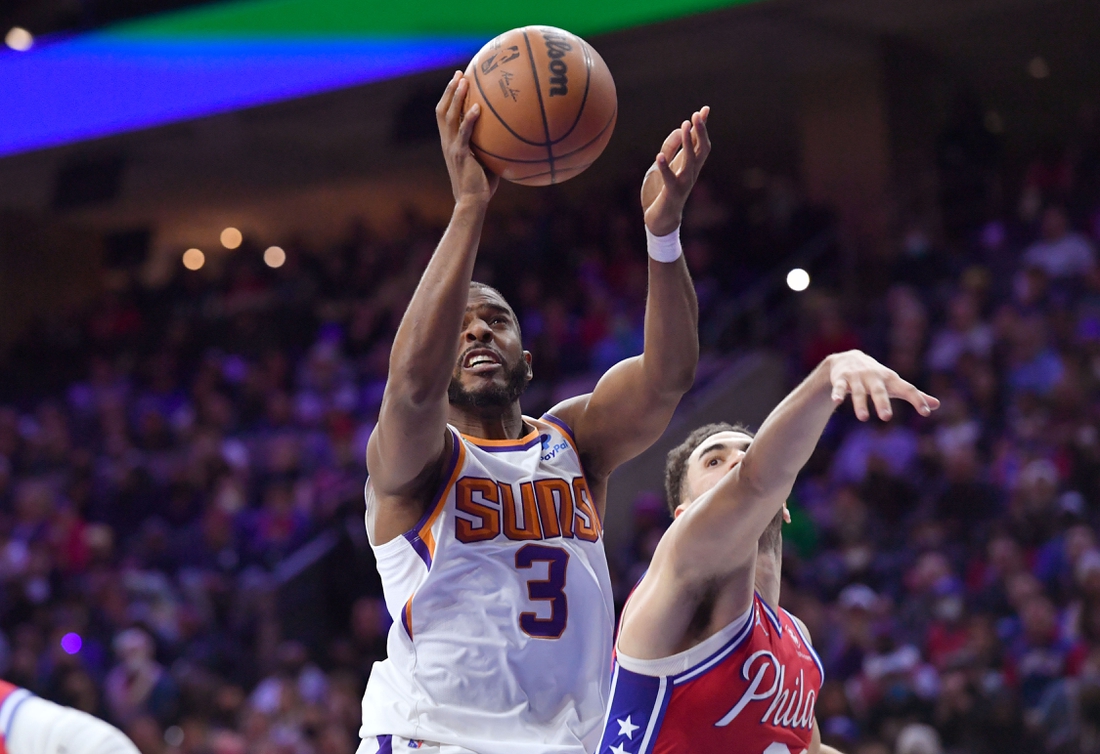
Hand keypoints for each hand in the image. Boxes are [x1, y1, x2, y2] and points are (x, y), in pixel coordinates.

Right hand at [436, 71, 498, 204]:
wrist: (472, 202)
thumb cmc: (482, 185)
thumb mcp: (486, 160)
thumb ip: (491, 145)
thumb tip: (510, 133)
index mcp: (451, 142)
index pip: (445, 115)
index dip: (449, 97)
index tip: (457, 81)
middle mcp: (447, 142)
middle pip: (442, 110)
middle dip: (449, 90)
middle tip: (458, 74)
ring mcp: (452, 147)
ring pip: (448, 116)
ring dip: (455, 97)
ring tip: (463, 82)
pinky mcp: (460, 154)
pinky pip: (464, 133)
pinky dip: (468, 119)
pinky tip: (476, 108)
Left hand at [641, 106, 710, 235]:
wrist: (660, 220)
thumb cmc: (662, 191)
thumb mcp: (664, 165)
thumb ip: (671, 148)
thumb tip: (680, 129)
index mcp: (690, 166)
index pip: (700, 143)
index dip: (702, 127)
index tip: (705, 109)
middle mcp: (691, 173)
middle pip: (701, 150)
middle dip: (700, 132)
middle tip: (698, 115)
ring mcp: (683, 183)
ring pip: (689, 161)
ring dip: (688, 143)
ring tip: (685, 126)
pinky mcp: (671, 193)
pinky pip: (669, 178)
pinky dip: (664, 167)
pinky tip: (659, 156)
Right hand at [827, 350, 939, 420]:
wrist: (848, 358)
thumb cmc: (877, 377)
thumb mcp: (894, 384)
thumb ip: (913, 394)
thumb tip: (937, 405)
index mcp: (890, 379)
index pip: (907, 388)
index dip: (917, 399)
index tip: (926, 412)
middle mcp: (874, 377)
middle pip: (879, 391)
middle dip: (882, 403)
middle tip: (886, 417)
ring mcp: (857, 378)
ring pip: (859, 392)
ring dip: (860, 403)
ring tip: (863, 417)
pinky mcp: (841, 379)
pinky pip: (839, 387)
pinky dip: (838, 393)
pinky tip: (836, 401)